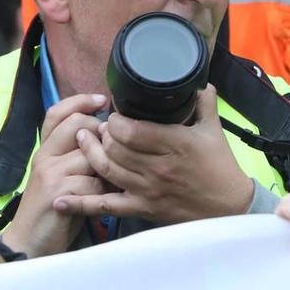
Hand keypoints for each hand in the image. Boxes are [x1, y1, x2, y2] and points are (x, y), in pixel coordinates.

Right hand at [3, 93, 109, 256]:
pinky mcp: (59, 193)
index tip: (102, 100)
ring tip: (109, 181)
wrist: (30, 243)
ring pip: (90, 155)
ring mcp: (50, 174)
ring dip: (105, 169)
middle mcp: (44, 157)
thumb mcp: (59, 176)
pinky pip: (93, 183)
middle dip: (101, 134)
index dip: (80, 101)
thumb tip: (106, 133)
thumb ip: (74, 155)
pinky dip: (103, 193)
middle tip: (111, 150)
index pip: (57, 112)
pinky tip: (100, 201)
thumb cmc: (52, 209)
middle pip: (77, 125)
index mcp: (44, 150)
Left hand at [58, 86, 254, 225]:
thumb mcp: (213, 130)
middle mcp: (157, 168)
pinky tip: (61, 199)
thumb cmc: (220, 166)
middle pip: (115, 148)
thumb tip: (200, 81)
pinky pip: (107, 206)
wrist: (228, 208)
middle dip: (100, 134)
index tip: (113, 114)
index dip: (115, 120)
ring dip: (90, 154)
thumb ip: (204, 102)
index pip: (132, 130)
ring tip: (82, 140)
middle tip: (96, 126)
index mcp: (174, 144)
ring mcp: (147, 190)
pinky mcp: (142, 209)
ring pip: (107, 170)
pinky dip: (82, 203)